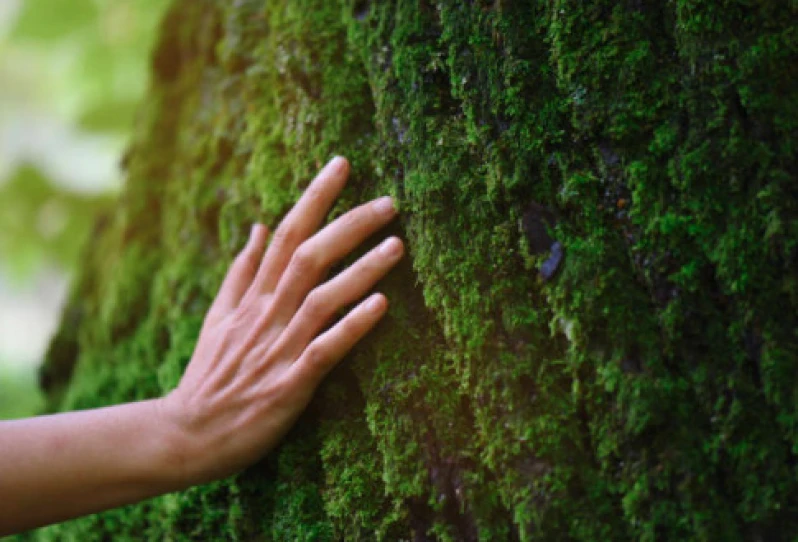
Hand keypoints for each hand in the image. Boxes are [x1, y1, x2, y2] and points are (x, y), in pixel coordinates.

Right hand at [159, 156, 402, 484]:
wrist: (188, 434)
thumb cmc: (210, 375)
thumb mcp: (218, 317)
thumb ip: (241, 271)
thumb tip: (258, 226)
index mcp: (253, 297)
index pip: (286, 233)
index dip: (315, 198)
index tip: (342, 165)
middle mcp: (267, 314)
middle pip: (309, 257)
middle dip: (348, 225)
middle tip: (389, 202)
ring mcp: (278, 348)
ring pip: (321, 298)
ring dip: (360, 270)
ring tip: (397, 245)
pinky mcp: (290, 384)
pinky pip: (324, 350)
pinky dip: (351, 326)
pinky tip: (381, 305)